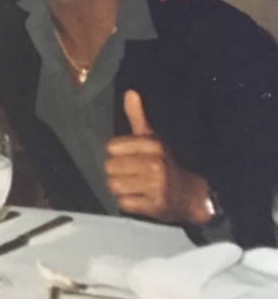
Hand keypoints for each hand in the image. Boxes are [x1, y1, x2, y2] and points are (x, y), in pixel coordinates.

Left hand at [104, 90, 211, 223]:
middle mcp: (155, 164)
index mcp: (153, 145)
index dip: (116, 153)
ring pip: (114, 184)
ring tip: (136, 185)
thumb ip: (137, 117)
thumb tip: (130, 93)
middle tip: (133, 173)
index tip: (129, 156)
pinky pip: (123, 202)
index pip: (111, 147)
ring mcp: (156, 186)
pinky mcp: (155, 206)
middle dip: (117, 171)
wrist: (189, 195)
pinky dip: (128, 202)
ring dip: (121, 187)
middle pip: (110, 167)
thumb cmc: (163, 164)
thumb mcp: (152, 138)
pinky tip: (141, 198)